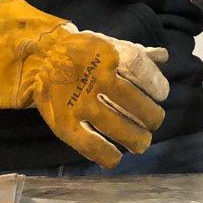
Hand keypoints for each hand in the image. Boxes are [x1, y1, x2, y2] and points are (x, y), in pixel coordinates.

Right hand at [0, 0, 169, 167]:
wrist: (39, 56)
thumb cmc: (82, 52)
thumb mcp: (108, 44)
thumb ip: (136, 51)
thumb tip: (164, 57)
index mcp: (107, 53)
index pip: (138, 66)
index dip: (154, 82)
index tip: (161, 94)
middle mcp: (93, 76)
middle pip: (129, 98)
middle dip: (149, 115)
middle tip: (155, 123)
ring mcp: (77, 100)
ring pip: (112, 122)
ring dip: (133, 137)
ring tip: (142, 144)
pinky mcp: (63, 120)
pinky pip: (86, 142)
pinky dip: (103, 153)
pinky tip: (116, 157)